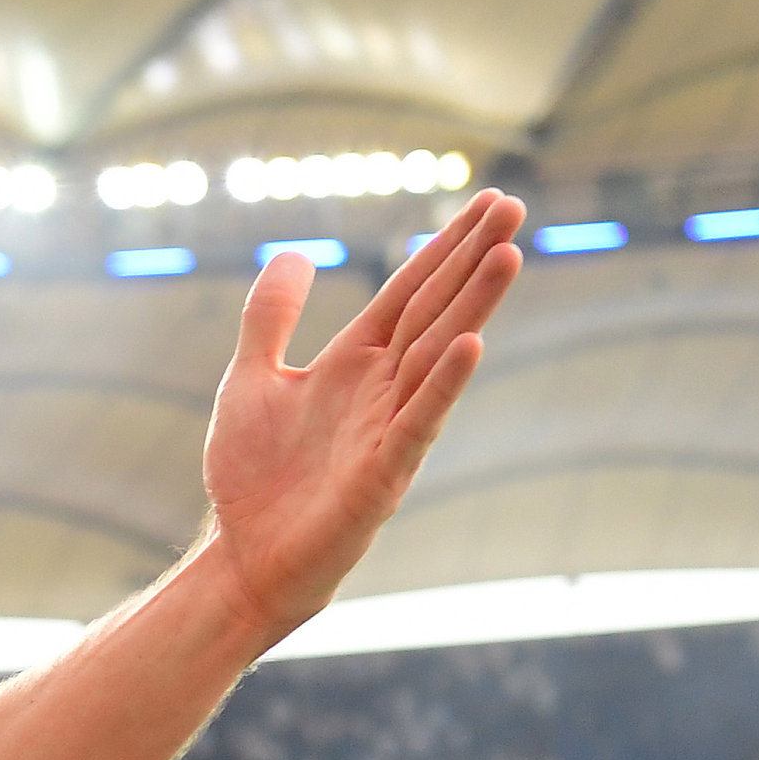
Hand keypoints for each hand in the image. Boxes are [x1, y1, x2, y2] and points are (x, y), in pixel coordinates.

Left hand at [201, 188, 525, 639]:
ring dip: (473, 307)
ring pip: (438, 356)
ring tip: (508, 254)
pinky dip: (443, 385)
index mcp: (354, 363)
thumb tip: (294, 252)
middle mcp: (382, 389)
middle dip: (471, 259)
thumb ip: (270, 320)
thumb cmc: (254, 477)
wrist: (245, 559)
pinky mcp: (383, 474)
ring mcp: (389, 429)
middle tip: (514, 205)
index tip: (488, 200)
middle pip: (435, 310)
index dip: (444, 246)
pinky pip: (418, 423)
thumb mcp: (251, 380)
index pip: (410, 291)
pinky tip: (471, 345)